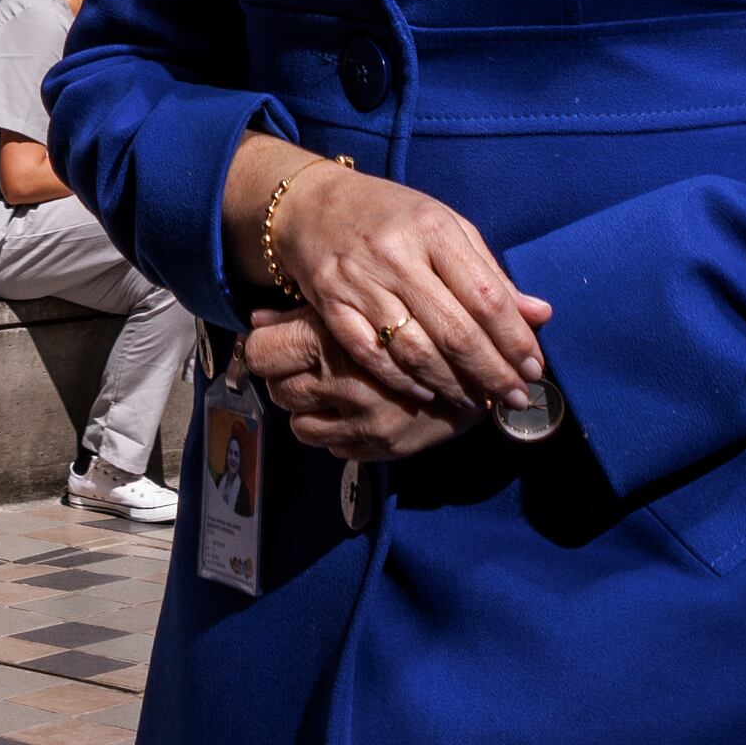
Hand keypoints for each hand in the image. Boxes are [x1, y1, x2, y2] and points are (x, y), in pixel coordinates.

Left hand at [244, 307, 460, 462]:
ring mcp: (363, 419)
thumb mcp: (365, 296)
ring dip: (309, 410)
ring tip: (331, 392)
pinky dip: (336, 433)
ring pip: (299, 425)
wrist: (489, 363)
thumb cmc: (423, 317)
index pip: (260, 353)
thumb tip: (257, 316)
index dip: (266, 347)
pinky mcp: (383, 446)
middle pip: (278, 388)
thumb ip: (306, 309)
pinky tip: (353, 413)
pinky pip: (333, 447)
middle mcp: (343, 381)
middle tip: (309, 367)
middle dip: (289, 378)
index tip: (279, 345)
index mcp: (334, 336)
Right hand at [250, 155, 548, 409]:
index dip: (515, 340)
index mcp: (434, 229)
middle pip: (454, 331)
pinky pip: (372, 356)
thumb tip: (540, 315)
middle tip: (516, 398)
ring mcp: (360, 282)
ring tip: (478, 401)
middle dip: (492, 372)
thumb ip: (490, 273)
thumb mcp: (445, 228)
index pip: (486, 296)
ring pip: (415, 350)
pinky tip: (427, 393)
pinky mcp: (330, 305)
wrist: (311, 205)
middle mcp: (397, 255)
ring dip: (452, 384)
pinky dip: (403, 381)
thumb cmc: (391, 216)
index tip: (534, 369)